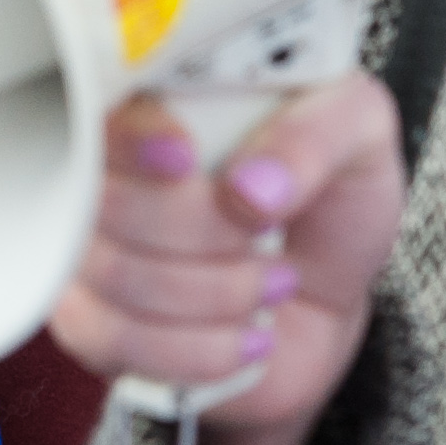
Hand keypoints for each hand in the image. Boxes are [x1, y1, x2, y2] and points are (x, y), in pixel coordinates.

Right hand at [48, 75, 407, 444]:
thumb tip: (248, 187)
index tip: (185, 159)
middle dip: (203, 231)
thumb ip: (314, 137)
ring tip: (275, 283)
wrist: (326, 301)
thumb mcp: (358, 138)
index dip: (132, 136)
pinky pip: (111, 341)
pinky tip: (248, 339)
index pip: (102, 104)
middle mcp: (108, 166)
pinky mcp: (90, 322)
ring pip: (112, 274)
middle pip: (104, 199)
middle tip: (268, 234)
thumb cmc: (331, 199)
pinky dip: (197, 349)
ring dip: (214, 293)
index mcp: (163, 95)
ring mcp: (88, 245)